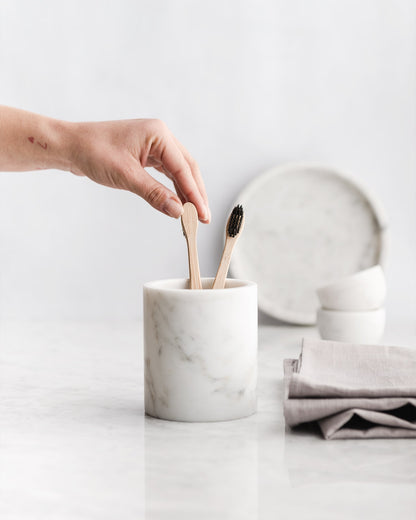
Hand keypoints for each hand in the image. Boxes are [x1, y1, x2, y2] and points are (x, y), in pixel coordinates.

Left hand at [68, 119, 209, 221]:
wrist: (69, 146)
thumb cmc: (92, 151)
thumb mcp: (126, 176)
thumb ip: (154, 194)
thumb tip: (177, 211)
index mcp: (158, 134)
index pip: (183, 168)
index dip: (195, 194)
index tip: (202, 214)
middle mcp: (159, 137)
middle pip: (187, 168)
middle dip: (196, 193)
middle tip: (203, 217)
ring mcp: (153, 144)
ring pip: (178, 171)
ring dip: (187, 191)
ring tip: (194, 213)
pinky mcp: (146, 154)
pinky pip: (166, 172)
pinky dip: (173, 187)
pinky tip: (178, 201)